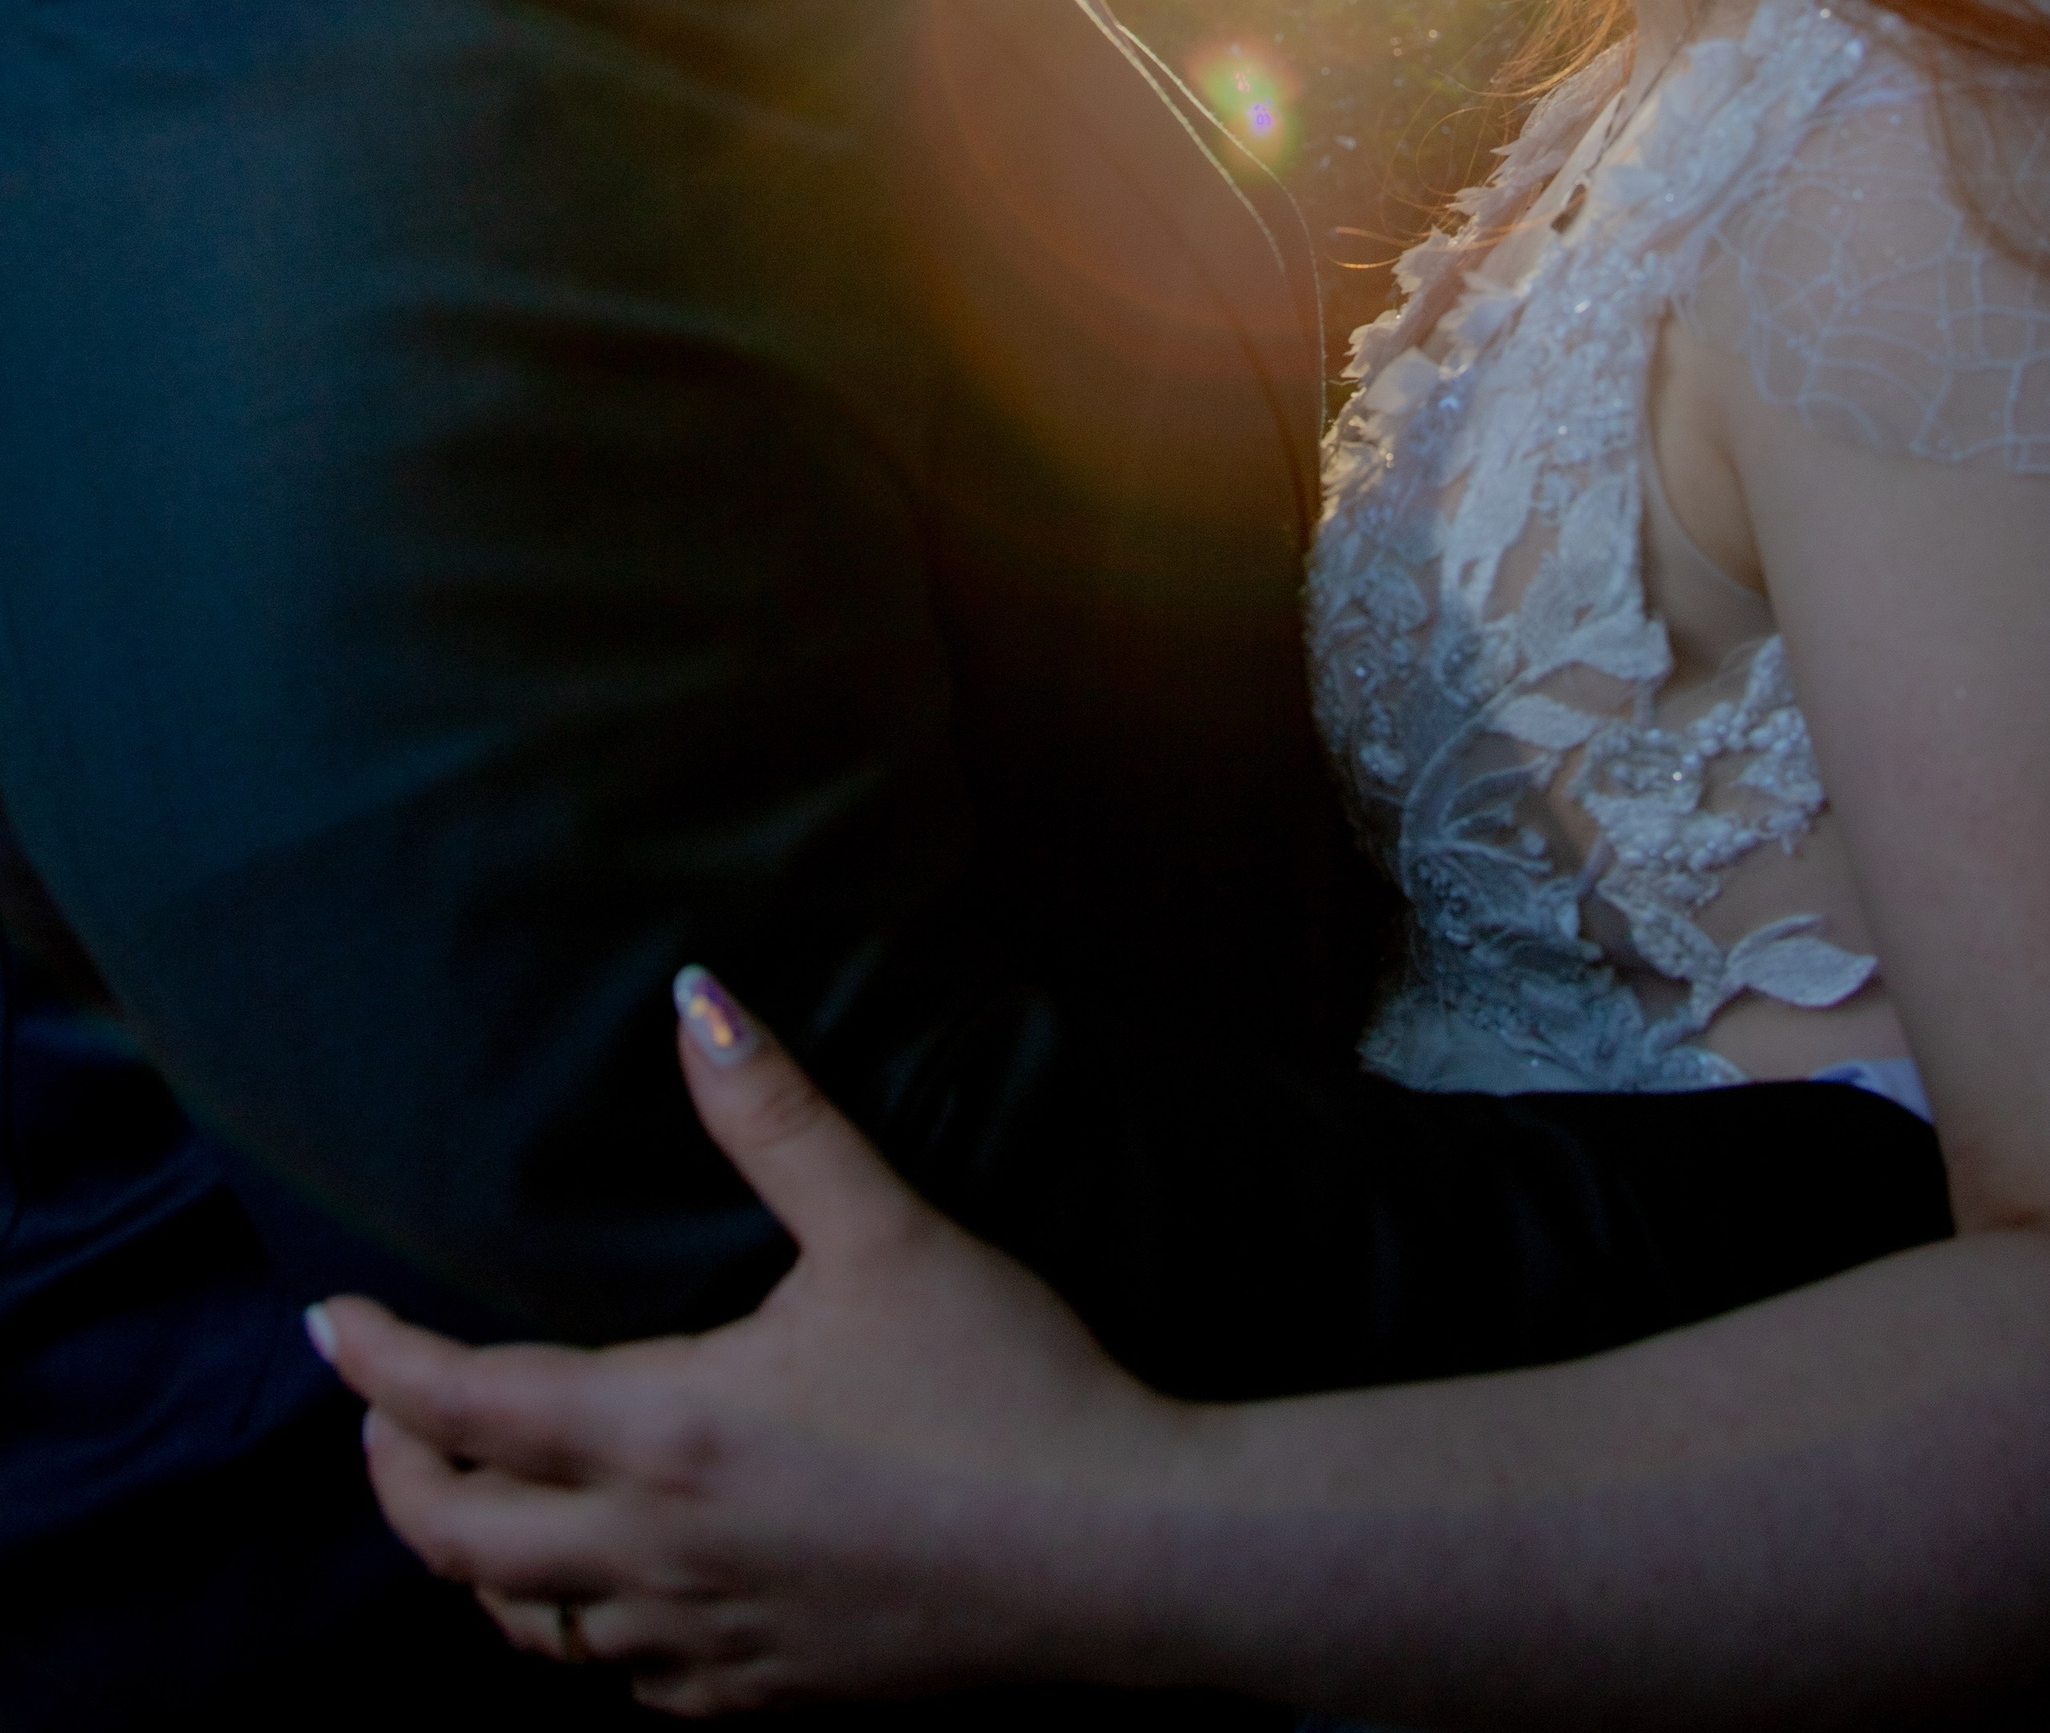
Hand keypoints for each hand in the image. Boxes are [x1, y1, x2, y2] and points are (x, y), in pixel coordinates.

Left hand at [314, 974, 1183, 1715]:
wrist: (1111, 1552)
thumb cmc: (998, 1384)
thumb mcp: (887, 1228)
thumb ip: (777, 1118)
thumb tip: (693, 998)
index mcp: (667, 1434)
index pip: (466, 1410)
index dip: (380, 1369)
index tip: (327, 1327)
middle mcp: (658, 1554)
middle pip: (460, 1547)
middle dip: (401, 1478)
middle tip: (388, 1419)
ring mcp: (709, 1641)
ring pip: (534, 1631)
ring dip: (483, 1568)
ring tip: (486, 1504)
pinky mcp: (771, 1693)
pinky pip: (630, 1680)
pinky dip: (586, 1632)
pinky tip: (622, 1594)